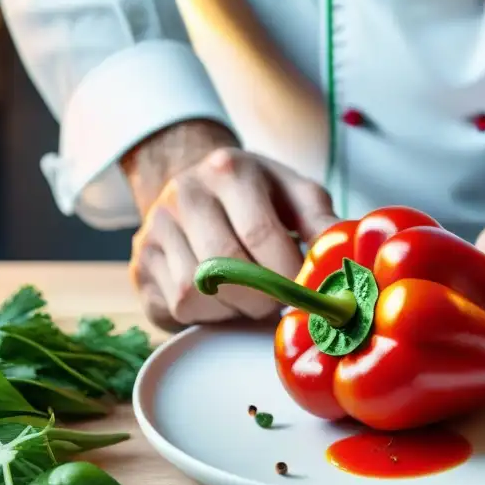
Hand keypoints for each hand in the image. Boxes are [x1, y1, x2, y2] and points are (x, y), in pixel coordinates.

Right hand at [129, 147, 338, 329]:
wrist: (197, 188)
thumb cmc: (259, 197)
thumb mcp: (296, 195)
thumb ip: (322, 223)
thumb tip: (344, 255)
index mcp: (228, 169)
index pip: (260, 234)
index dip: (288, 273)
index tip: (307, 291)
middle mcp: (183, 194)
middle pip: (225, 268)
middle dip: (263, 297)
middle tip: (279, 300)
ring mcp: (154, 230)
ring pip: (195, 294)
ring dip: (233, 308)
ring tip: (250, 295)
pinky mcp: (140, 266)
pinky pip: (175, 308)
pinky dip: (207, 315)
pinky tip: (222, 298)